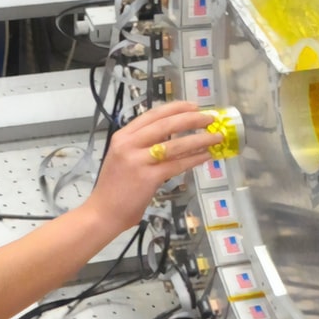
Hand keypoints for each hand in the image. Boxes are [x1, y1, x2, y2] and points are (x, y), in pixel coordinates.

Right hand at [86, 102, 218, 233]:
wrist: (102, 212)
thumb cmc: (114, 187)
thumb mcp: (123, 157)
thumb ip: (142, 145)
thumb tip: (171, 137)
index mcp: (123, 136)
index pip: (153, 114)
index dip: (176, 108)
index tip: (194, 106)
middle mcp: (129, 144)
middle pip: (166, 125)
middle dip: (192, 119)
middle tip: (210, 118)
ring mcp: (138, 161)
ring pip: (175, 145)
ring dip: (199, 139)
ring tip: (216, 137)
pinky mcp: (148, 178)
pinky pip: (177, 164)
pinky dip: (194, 159)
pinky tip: (206, 156)